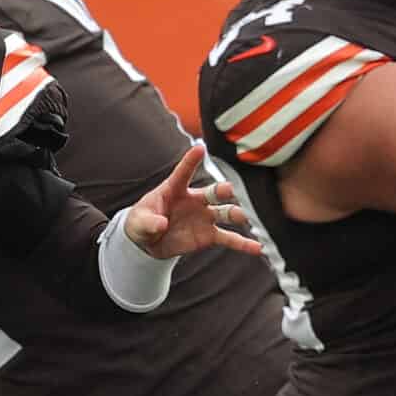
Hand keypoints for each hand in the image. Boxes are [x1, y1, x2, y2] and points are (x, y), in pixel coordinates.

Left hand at [121, 146, 261, 261]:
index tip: (199, 147)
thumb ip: (149, 222)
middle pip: (212, 192)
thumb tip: (160, 224)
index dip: (190, 160)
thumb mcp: (139, 222)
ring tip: (242, 217)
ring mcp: (205, 217)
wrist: (149, 242)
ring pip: (225, 212)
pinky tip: (257, 248)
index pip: (183, 172)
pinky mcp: (209, 235)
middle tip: (228, 190)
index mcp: (174, 189)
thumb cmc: (142, 223)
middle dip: (221, 191)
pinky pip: (228, 238)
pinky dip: (243, 243)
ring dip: (235, 214)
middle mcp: (195, 200)